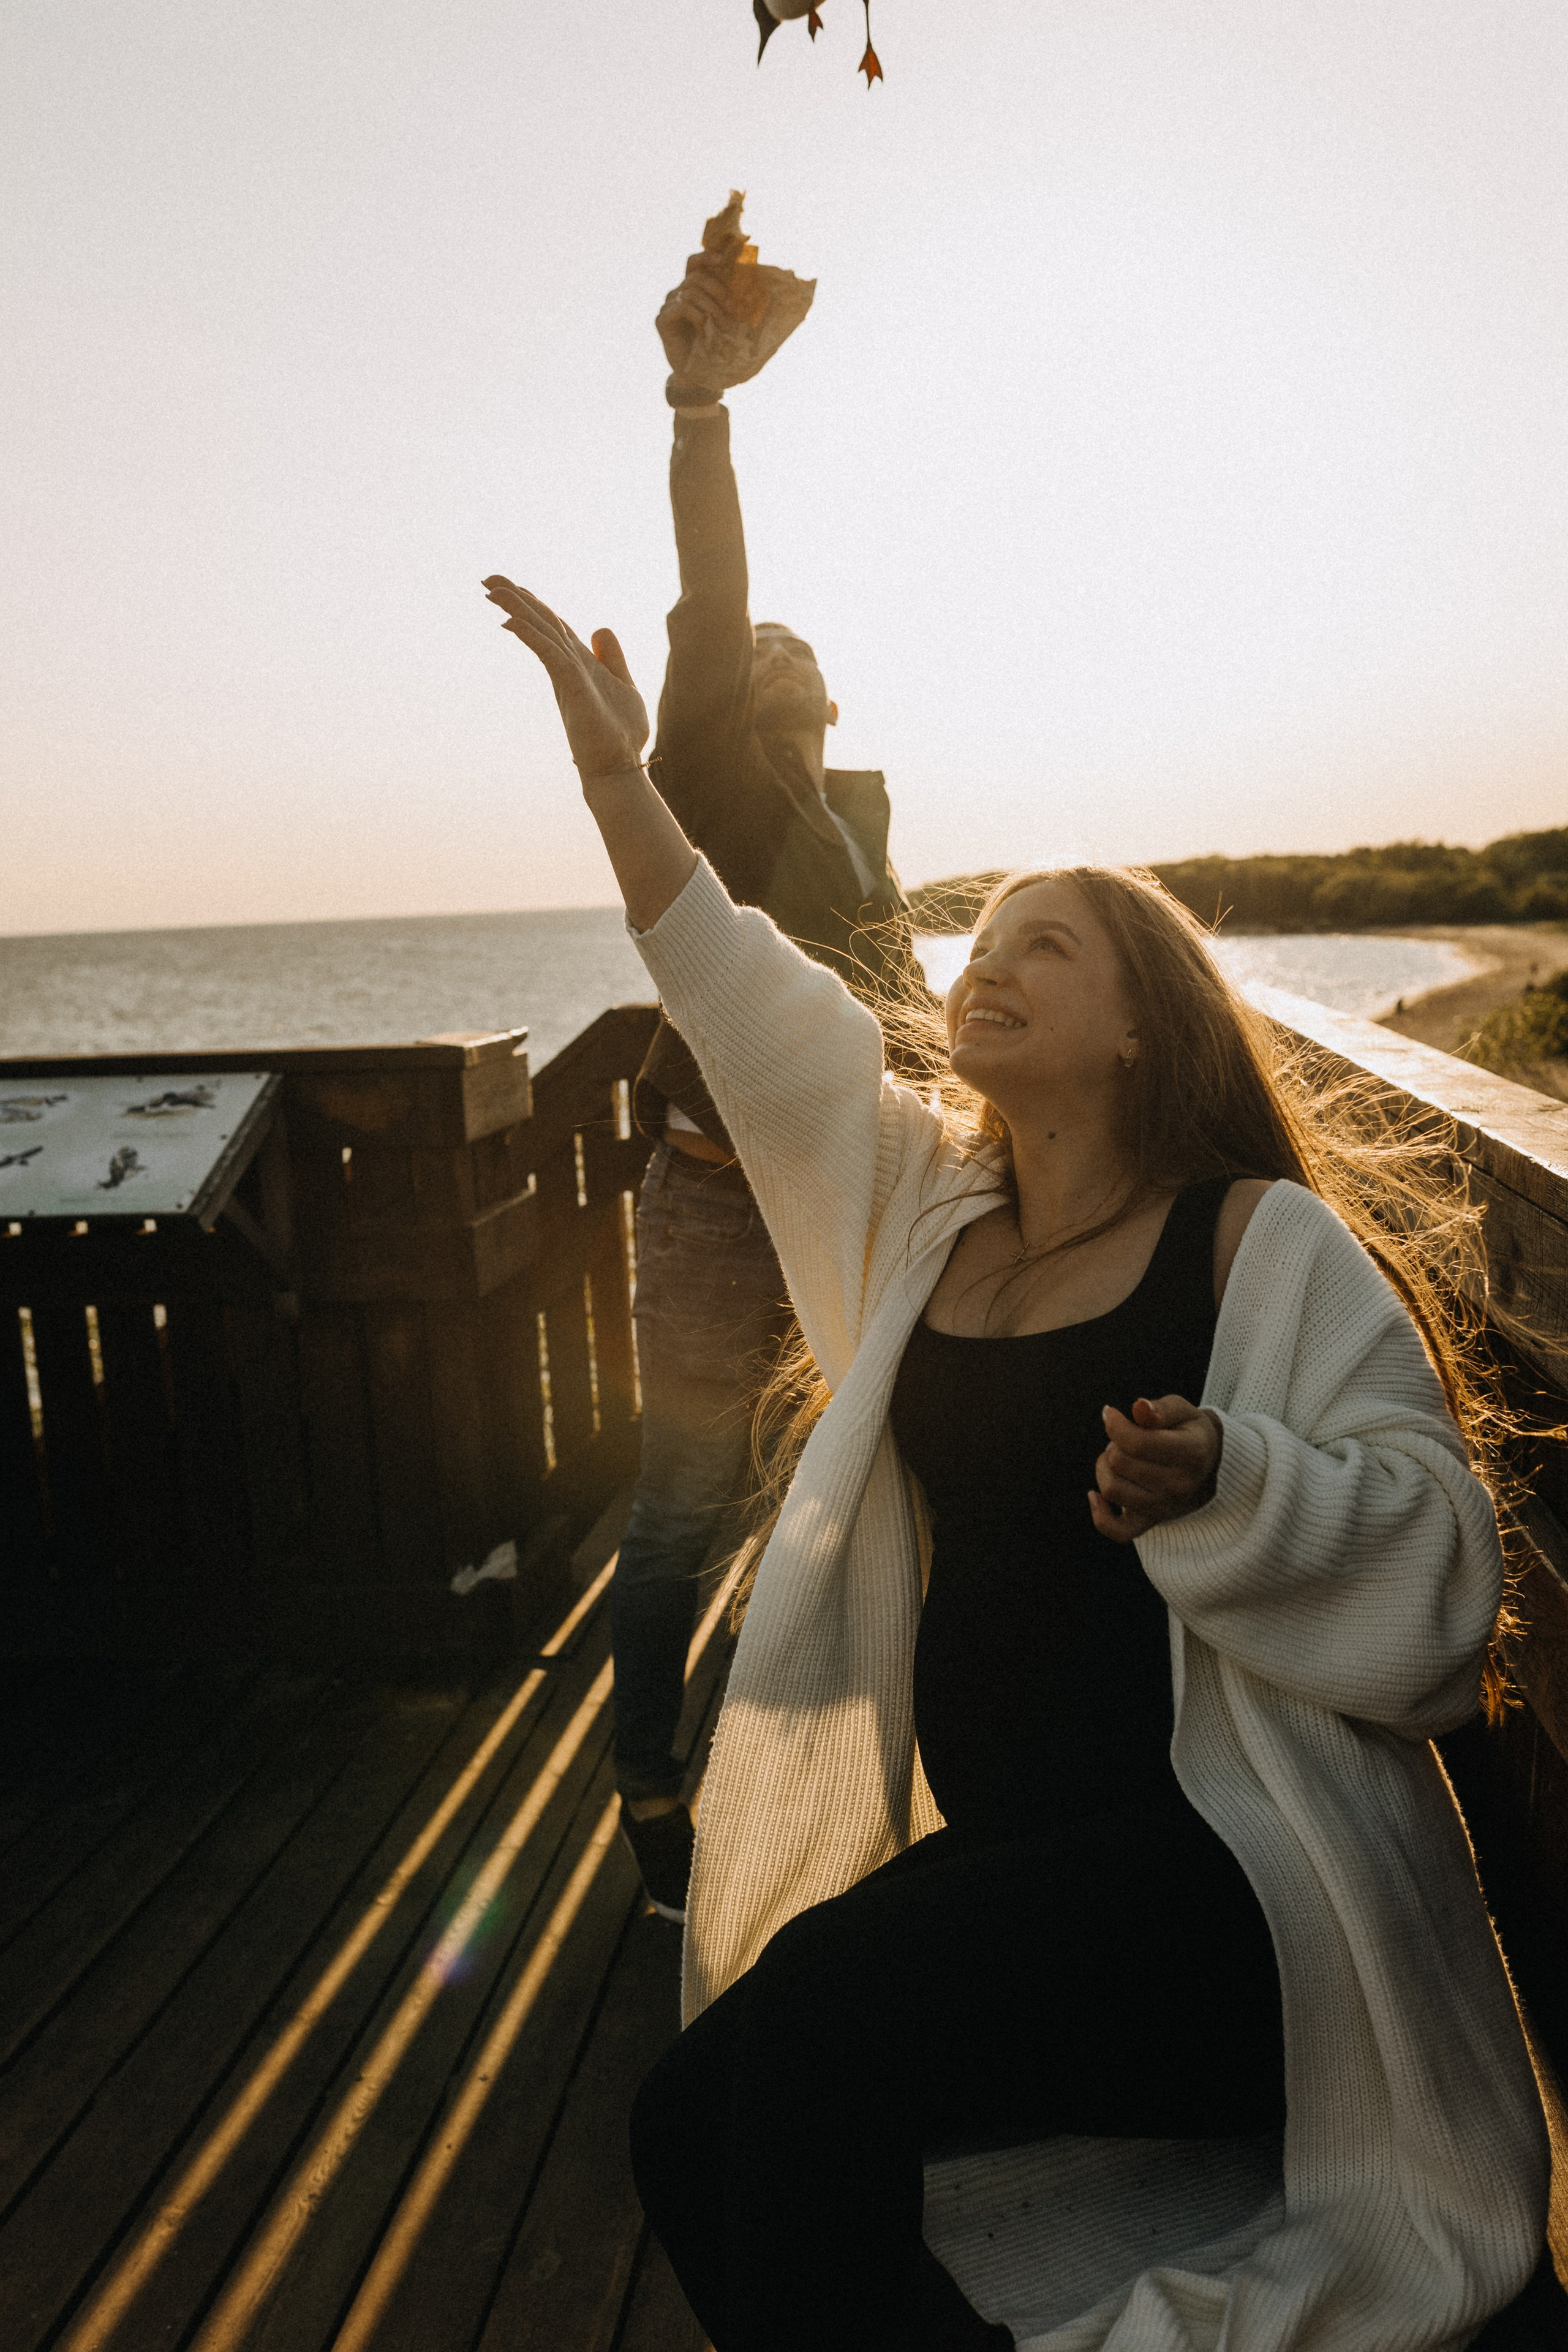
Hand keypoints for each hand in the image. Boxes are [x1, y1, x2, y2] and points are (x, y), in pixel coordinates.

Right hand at [482, 577, 648, 783]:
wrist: (619, 766)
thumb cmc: (620, 733)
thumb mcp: (624, 685)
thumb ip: (612, 657)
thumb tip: (600, 629)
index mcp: (579, 663)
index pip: (554, 627)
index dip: (535, 606)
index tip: (512, 587)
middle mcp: (568, 667)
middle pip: (541, 624)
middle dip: (517, 600)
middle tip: (487, 578)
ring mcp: (567, 676)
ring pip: (540, 633)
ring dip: (518, 609)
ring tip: (492, 589)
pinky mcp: (571, 687)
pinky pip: (549, 654)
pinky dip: (532, 636)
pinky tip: (513, 621)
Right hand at [655, 259, 732, 382]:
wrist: (697, 374)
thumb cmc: (713, 345)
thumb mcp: (724, 318)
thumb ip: (727, 299)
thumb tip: (747, 279)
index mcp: (692, 289)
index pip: (694, 263)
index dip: (707, 256)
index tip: (725, 260)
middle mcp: (678, 294)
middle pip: (696, 277)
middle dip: (718, 291)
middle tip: (732, 309)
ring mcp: (668, 306)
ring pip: (691, 292)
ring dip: (712, 308)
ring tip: (722, 326)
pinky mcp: (662, 320)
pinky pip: (682, 307)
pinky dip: (698, 317)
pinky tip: (703, 331)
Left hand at [1089, 1396, 1221, 1543]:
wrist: (1207, 1467)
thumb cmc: (1188, 1432)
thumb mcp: (1182, 1411)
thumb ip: (1161, 1409)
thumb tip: (1139, 1407)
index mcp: (1191, 1453)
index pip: (1138, 1443)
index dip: (1115, 1425)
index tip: (1111, 1414)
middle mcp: (1179, 1485)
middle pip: (1120, 1462)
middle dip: (1113, 1443)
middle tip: (1124, 1438)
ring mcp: (1164, 1507)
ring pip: (1111, 1488)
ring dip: (1104, 1467)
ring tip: (1117, 1457)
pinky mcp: (1150, 1522)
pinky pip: (1118, 1530)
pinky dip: (1100, 1515)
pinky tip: (1095, 1495)